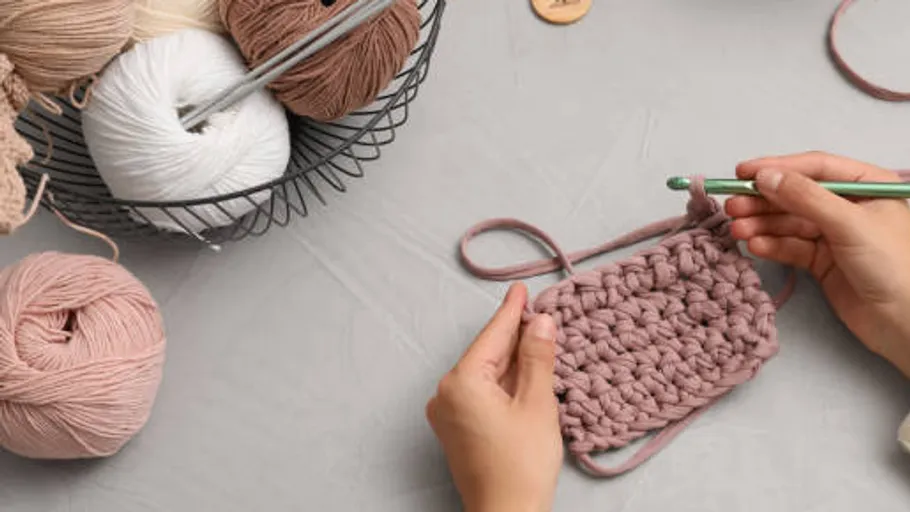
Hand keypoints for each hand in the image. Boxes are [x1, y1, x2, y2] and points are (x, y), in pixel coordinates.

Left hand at [426, 283, 562, 511]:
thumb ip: (536, 357)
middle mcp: (445, 394)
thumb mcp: (536, 403)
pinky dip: (502, 382)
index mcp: (460, 382)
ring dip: (510, 360)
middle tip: (537, 313)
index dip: (511, 311)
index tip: (521, 289)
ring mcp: (447, 413)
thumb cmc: (521, 465)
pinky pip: (480, 393)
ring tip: (536, 339)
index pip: (492, 337)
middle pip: (486, 354)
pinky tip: (523, 374)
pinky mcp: (456, 430)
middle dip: (513, 336)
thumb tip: (539, 321)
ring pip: (484, 374)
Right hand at [725, 151, 909, 377]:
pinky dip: (772, 246)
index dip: (778, 168)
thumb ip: (805, 197)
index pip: (815, 168)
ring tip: (737, 230)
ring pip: (789, 222)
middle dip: (763, 201)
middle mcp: (849, 207)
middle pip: (796, 196)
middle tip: (732, 205)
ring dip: (762, 225)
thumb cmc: (892, 265)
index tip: (743, 173)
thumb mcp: (849, 223)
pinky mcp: (823, 262)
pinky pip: (791, 247)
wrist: (905, 322)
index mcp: (867, 186)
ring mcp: (835, 235)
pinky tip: (755, 246)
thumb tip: (764, 177)